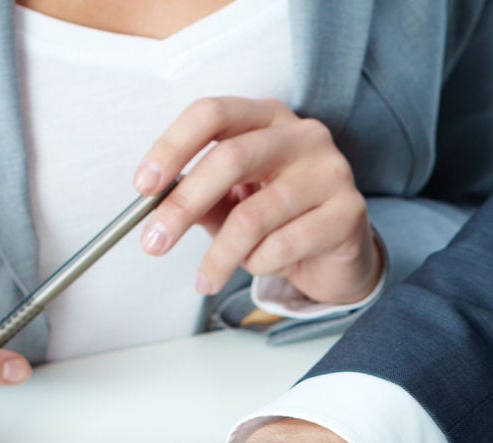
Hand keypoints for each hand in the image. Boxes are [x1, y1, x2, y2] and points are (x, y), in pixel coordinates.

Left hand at [133, 97, 382, 305]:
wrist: (338, 254)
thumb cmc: (281, 220)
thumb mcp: (233, 200)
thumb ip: (200, 197)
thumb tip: (156, 206)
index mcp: (267, 117)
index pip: (212, 113)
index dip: (172, 146)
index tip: (144, 186)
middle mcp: (303, 135)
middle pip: (231, 158)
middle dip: (183, 205)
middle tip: (155, 242)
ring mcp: (330, 171)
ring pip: (255, 214)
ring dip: (220, 254)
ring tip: (205, 278)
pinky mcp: (348, 212)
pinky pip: (285, 244)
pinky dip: (260, 264)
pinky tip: (259, 267)